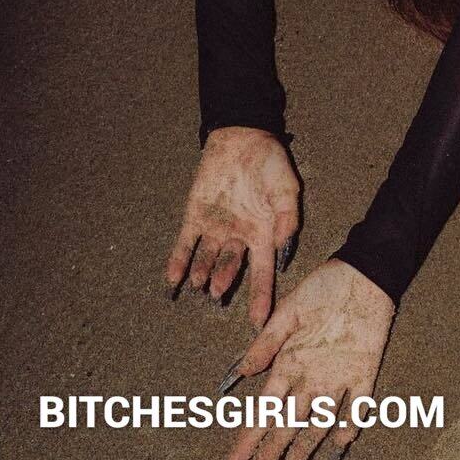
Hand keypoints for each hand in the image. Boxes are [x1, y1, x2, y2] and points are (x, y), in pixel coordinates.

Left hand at [165, 127, 300, 326]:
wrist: (243, 138)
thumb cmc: (270, 163)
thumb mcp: (287, 187)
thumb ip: (287, 216)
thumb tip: (282, 246)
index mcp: (262, 233)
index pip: (262, 271)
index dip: (261, 296)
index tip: (259, 321)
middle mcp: (238, 237)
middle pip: (230, 267)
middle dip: (225, 282)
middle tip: (218, 293)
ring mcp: (215, 228)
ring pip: (207, 259)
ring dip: (203, 273)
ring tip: (200, 283)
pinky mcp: (194, 217)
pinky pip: (185, 244)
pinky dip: (178, 261)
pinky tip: (173, 278)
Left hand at [220, 261, 394, 459]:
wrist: (368, 272)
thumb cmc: (324, 286)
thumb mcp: (288, 309)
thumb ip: (264, 343)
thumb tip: (239, 373)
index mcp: (291, 362)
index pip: (264, 411)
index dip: (247, 441)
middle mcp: (314, 377)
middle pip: (288, 426)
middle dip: (269, 455)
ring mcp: (342, 378)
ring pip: (320, 424)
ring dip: (304, 448)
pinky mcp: (366, 372)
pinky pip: (358, 408)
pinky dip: (349, 427)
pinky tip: (340, 444)